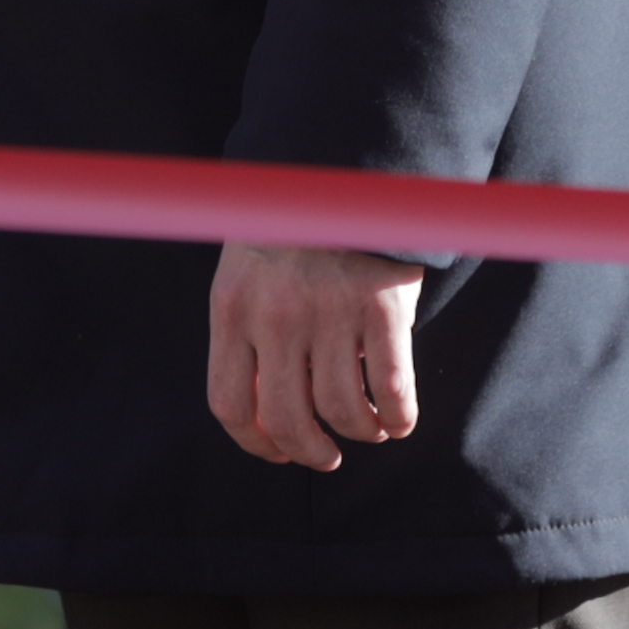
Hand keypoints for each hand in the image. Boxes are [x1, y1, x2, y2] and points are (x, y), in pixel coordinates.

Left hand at [206, 241, 427, 471]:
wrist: (342, 170)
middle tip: (325, 457)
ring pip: (342, 410)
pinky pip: (391, 388)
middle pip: (286, 419)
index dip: (255, 443)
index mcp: (232, 308)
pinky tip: (398, 418)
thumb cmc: (289, 230)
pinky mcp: (381, 307)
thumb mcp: (246, 273)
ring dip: (360, 433)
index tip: (278, 452)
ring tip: (370, 430)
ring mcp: (330, 312)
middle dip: (309, 452)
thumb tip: (262, 415)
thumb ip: (247, 333)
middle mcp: (275, 316)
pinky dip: (398, 416)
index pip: (229, 403)